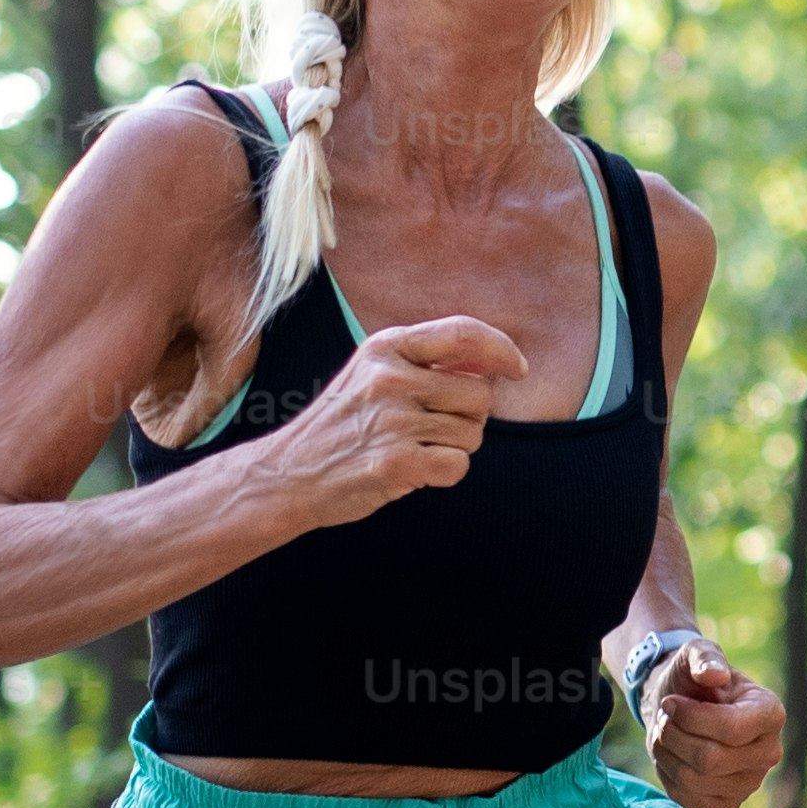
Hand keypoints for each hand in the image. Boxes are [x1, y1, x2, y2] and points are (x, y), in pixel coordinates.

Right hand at [263, 315, 525, 526]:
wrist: (288, 474)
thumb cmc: (342, 425)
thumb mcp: (372, 374)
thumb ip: (426, 362)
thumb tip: (493, 364)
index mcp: (386, 347)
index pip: (464, 333)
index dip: (501, 349)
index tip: (518, 368)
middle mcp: (390, 378)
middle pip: (480, 394)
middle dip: (469, 416)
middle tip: (431, 429)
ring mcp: (392, 420)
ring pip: (472, 434)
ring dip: (454, 447)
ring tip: (412, 448)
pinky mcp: (396, 462)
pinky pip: (458, 465)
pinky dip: (444, 473)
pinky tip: (412, 470)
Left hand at [642, 641, 785, 807]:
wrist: (682, 707)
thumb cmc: (693, 680)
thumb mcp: (696, 654)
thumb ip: (704, 658)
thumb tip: (714, 675)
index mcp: (771, 714)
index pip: (731, 729)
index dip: (691, 718)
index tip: (670, 702)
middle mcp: (769, 752)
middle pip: (711, 759)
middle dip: (674, 736)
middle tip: (663, 718)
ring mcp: (751, 782)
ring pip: (695, 780)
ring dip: (667, 754)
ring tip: (664, 733)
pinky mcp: (728, 803)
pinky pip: (690, 799)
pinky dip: (668, 776)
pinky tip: (670, 755)